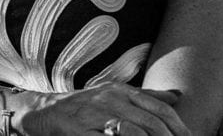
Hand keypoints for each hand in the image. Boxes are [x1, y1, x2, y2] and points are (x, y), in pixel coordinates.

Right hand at [18, 84, 188, 135]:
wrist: (42, 111)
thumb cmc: (83, 106)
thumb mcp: (114, 95)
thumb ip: (146, 96)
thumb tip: (177, 96)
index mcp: (121, 91)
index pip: (160, 110)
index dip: (180, 128)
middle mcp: (109, 100)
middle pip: (151, 124)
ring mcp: (94, 115)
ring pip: (133, 132)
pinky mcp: (80, 131)